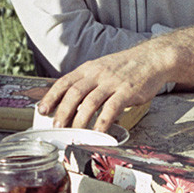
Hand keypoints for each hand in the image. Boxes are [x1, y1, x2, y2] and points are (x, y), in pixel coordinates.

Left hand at [37, 45, 168, 131]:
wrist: (151, 59)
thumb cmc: (125, 67)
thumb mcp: (102, 68)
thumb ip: (88, 82)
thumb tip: (72, 103)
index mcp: (89, 68)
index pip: (64, 82)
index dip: (51, 96)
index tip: (42, 109)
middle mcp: (98, 73)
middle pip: (74, 92)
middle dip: (62, 110)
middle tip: (56, 125)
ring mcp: (112, 82)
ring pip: (90, 102)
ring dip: (79, 119)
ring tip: (73, 132)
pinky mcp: (126, 91)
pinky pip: (111, 109)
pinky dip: (103, 123)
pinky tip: (98, 133)